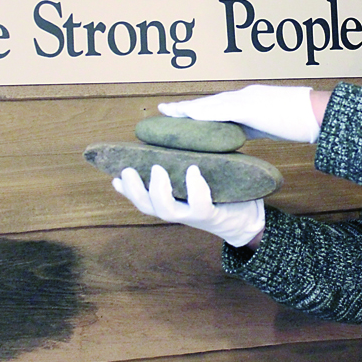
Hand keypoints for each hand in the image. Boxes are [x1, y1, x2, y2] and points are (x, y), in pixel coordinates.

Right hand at [112, 165, 264, 247]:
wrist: (247, 216)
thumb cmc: (220, 193)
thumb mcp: (195, 180)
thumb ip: (180, 168)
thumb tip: (164, 144)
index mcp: (171, 201)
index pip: (141, 199)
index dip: (126, 190)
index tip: (114, 177)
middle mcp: (178, 211)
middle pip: (147, 206)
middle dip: (134, 190)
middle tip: (128, 169)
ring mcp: (193, 215)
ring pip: (167, 211)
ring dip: (158, 191)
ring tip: (157, 169)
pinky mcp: (212, 215)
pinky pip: (200, 205)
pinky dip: (195, 188)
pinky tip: (193, 171)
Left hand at [158, 84, 319, 142]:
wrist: (319, 112)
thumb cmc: (302, 120)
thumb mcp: (273, 124)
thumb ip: (255, 126)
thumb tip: (241, 135)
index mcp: (251, 99)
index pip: (219, 105)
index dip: (199, 110)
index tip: (183, 114)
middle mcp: (245, 95)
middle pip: (209, 102)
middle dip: (187, 107)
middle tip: (165, 110)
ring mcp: (247, 99)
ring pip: (210, 104)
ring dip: (187, 108)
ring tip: (168, 112)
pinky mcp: (249, 107)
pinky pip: (219, 111)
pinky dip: (201, 113)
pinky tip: (187, 117)